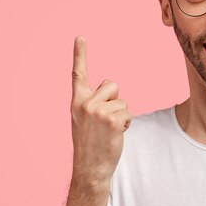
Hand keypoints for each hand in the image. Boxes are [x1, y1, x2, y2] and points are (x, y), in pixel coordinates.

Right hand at [70, 36, 130, 180]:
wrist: (90, 168)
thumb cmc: (90, 145)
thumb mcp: (83, 120)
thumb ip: (92, 102)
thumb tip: (110, 88)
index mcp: (77, 102)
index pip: (78, 74)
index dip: (80, 54)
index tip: (80, 37)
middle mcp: (85, 103)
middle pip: (112, 84)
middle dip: (115, 99)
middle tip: (105, 121)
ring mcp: (98, 110)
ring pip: (123, 100)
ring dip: (122, 115)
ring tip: (109, 131)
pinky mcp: (112, 119)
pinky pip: (128, 112)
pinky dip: (126, 123)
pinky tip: (115, 135)